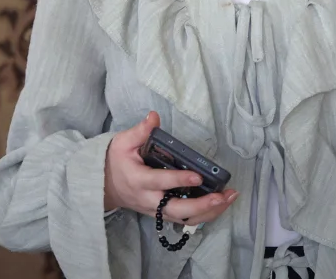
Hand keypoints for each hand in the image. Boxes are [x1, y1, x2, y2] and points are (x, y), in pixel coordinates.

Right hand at [104, 111, 238, 225]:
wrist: (106, 186)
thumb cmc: (117, 161)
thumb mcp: (123, 143)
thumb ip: (140, 131)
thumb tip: (154, 116)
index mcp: (138, 180)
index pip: (160, 182)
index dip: (179, 180)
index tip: (198, 176)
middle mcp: (149, 200)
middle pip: (177, 209)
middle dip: (201, 205)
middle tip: (221, 196)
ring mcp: (157, 210)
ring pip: (184, 218)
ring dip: (209, 211)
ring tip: (229, 198)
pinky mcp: (163, 214)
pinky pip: (186, 219)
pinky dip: (205, 214)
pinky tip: (221, 203)